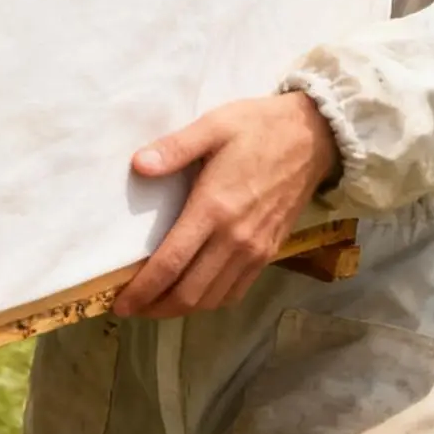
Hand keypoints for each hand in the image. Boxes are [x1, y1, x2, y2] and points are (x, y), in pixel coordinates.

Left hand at [111, 93, 338, 320]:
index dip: (142, 289)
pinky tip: (194, 293)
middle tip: (130, 308)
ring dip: (181, 308)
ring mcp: (256, 250)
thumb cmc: (258, 127)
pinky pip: (236, 291)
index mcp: (214, 209)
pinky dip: (210, 300)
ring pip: (213, 298)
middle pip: (189, 292)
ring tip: (155, 303)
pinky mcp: (270, 252)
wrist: (313, 137)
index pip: (171, 264)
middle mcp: (235, 239)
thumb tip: (139, 165)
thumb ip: (174, 147)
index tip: (120, 302)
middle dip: (155, 307)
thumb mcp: (214, 125)